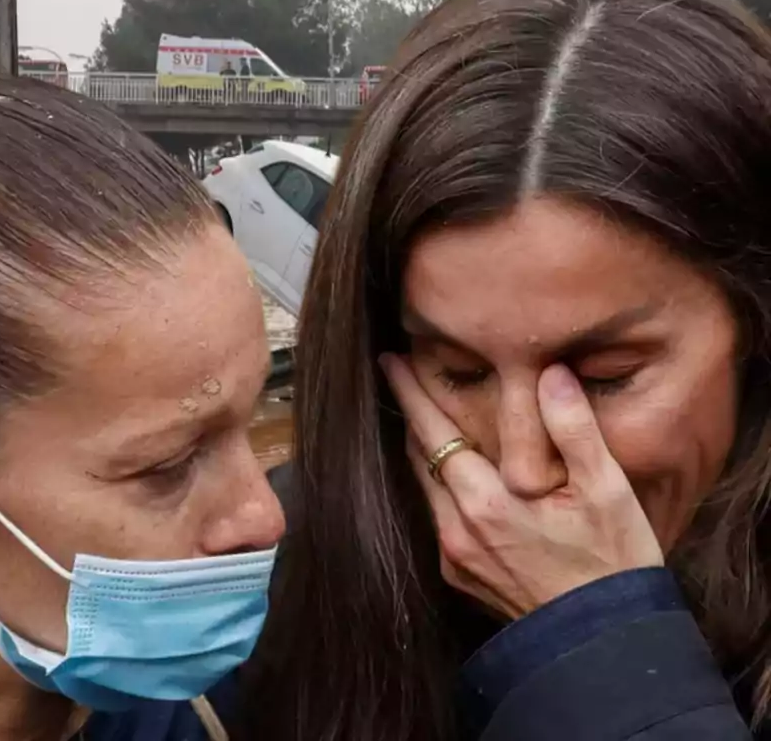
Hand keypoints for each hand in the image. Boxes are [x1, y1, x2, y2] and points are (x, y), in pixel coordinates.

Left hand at [380, 354, 663, 618]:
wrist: (604, 642)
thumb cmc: (613, 563)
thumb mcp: (608, 490)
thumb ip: (574, 428)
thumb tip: (551, 374)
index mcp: (486, 502)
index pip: (433, 432)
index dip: (410, 393)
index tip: (390, 361)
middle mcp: (457, 529)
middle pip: (420, 457)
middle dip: (412, 415)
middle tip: (404, 376)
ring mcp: (454, 556)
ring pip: (426, 488)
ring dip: (425, 451)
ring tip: (427, 417)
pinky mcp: (459, 576)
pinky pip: (437, 518)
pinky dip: (441, 488)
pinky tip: (455, 475)